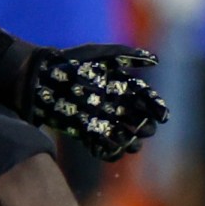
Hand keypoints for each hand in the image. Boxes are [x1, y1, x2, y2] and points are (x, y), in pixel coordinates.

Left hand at [19, 43, 167, 161]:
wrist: (42, 76)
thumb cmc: (70, 62)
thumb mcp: (99, 54)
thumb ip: (126, 55)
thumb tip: (156, 60)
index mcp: (120, 85)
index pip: (145, 98)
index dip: (155, 107)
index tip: (162, 114)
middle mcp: (114, 103)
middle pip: (138, 120)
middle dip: (145, 127)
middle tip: (145, 128)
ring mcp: (101, 118)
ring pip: (123, 136)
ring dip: (130, 142)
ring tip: (131, 143)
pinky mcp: (85, 131)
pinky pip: (101, 146)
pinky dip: (108, 151)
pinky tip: (112, 150)